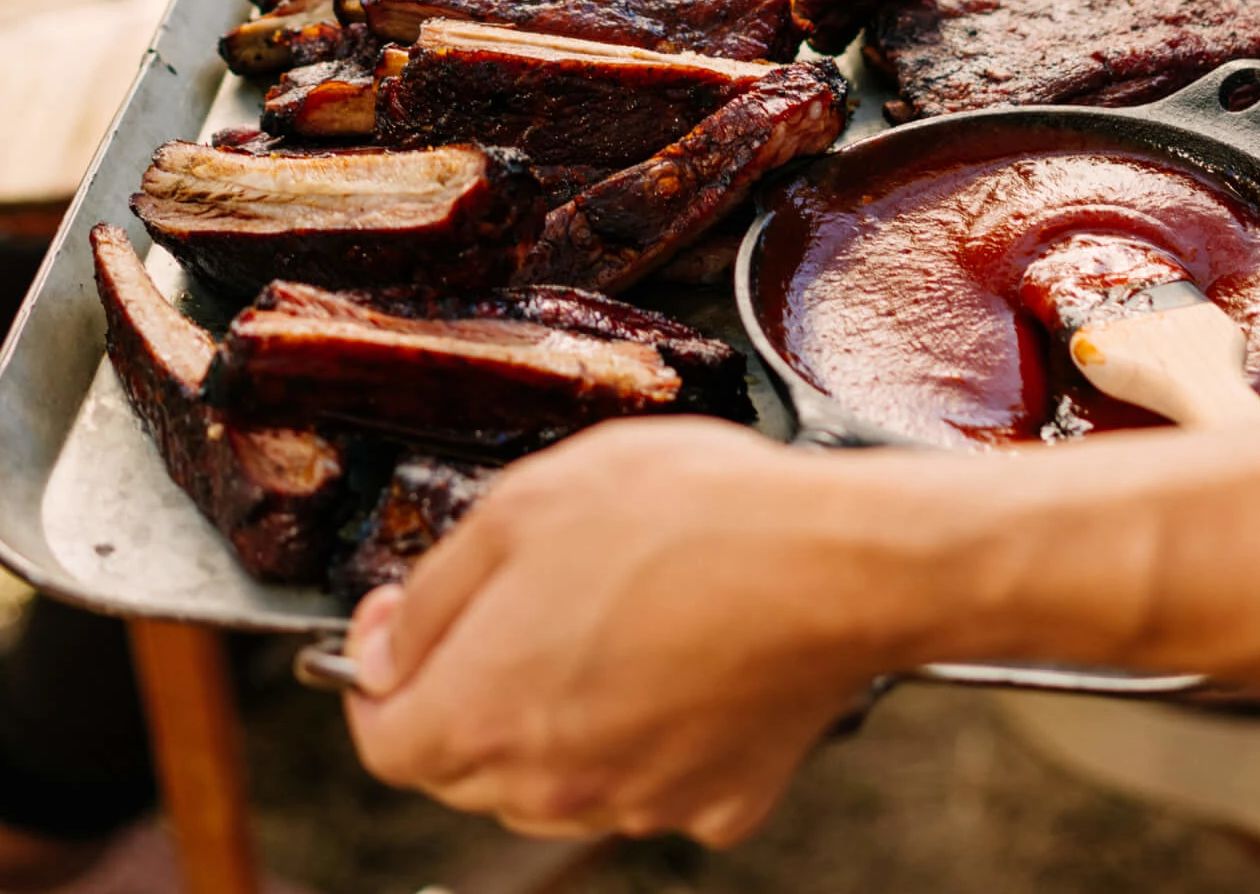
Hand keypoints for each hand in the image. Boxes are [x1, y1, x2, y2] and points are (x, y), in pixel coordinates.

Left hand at [343, 420, 916, 845]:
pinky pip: (658, 777)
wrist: (833, 561)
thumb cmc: (689, 517)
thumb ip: (431, 592)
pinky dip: (658, 732)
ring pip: (561, 777)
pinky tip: (689, 658)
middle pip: (469, 763)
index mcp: (482, 713)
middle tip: (531, 602)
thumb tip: (379, 644)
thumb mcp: (524, 505)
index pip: (384, 739)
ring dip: (566, 714)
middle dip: (477, 690)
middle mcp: (548, 783)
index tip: (408, 627)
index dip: (384, 677)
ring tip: (623, 616)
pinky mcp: (718, 801)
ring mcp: (637, 802)